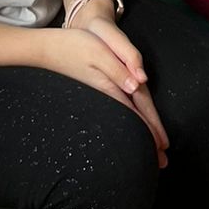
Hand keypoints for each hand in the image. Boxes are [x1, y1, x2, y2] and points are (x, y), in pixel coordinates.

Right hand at [47, 25, 167, 160]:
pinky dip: (127, 122)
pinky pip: (117, 110)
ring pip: (125, 117)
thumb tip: (137, 84)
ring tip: (150, 154)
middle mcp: (106, 95)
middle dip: (148, 140)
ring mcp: (99, 95)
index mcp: (111, 87)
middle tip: (162, 162)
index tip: (162, 147)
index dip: (151, 128)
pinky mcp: (94, 91)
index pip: (136, 111)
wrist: (46, 49)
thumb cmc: (74, 46)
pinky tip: (128, 129)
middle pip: (132, 119)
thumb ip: (119, 69)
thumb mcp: (99, 51)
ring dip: (139, 134)